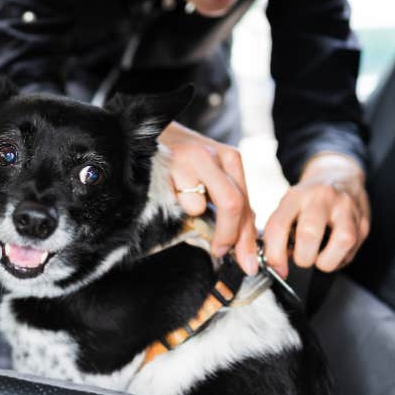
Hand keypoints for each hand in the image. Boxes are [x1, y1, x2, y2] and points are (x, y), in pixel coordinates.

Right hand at [159, 121, 259, 273]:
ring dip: (189, 212)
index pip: (246, 203)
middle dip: (228, 236)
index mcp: (229, 158)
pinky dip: (170, 202)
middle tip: (220, 252)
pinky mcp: (163, 165)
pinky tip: (166, 186)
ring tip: (179, 193)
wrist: (145, 132)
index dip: (248, 237)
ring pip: (197, 207)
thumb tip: (243, 242)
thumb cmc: (180, 159)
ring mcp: (186, 159)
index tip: (249, 262)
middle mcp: (211, 155)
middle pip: (232, 204)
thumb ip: (227, 201)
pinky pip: (172, 201)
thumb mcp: (211, 174)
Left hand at [262, 153, 369, 277]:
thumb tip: (277, 263)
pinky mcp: (363, 221)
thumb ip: (280, 231)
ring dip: (327, 260)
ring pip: (342, 241)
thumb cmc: (310, 198)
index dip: (275, 254)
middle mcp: (322, 198)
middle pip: (310, 234)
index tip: (278, 268)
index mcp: (297, 195)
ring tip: (321, 258)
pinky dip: (341, 258)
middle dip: (303, 257)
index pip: (280, 226)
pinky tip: (334, 252)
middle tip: (303, 258)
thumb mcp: (289, 205)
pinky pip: (353, 248)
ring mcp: (346, 208)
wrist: (339, 175)